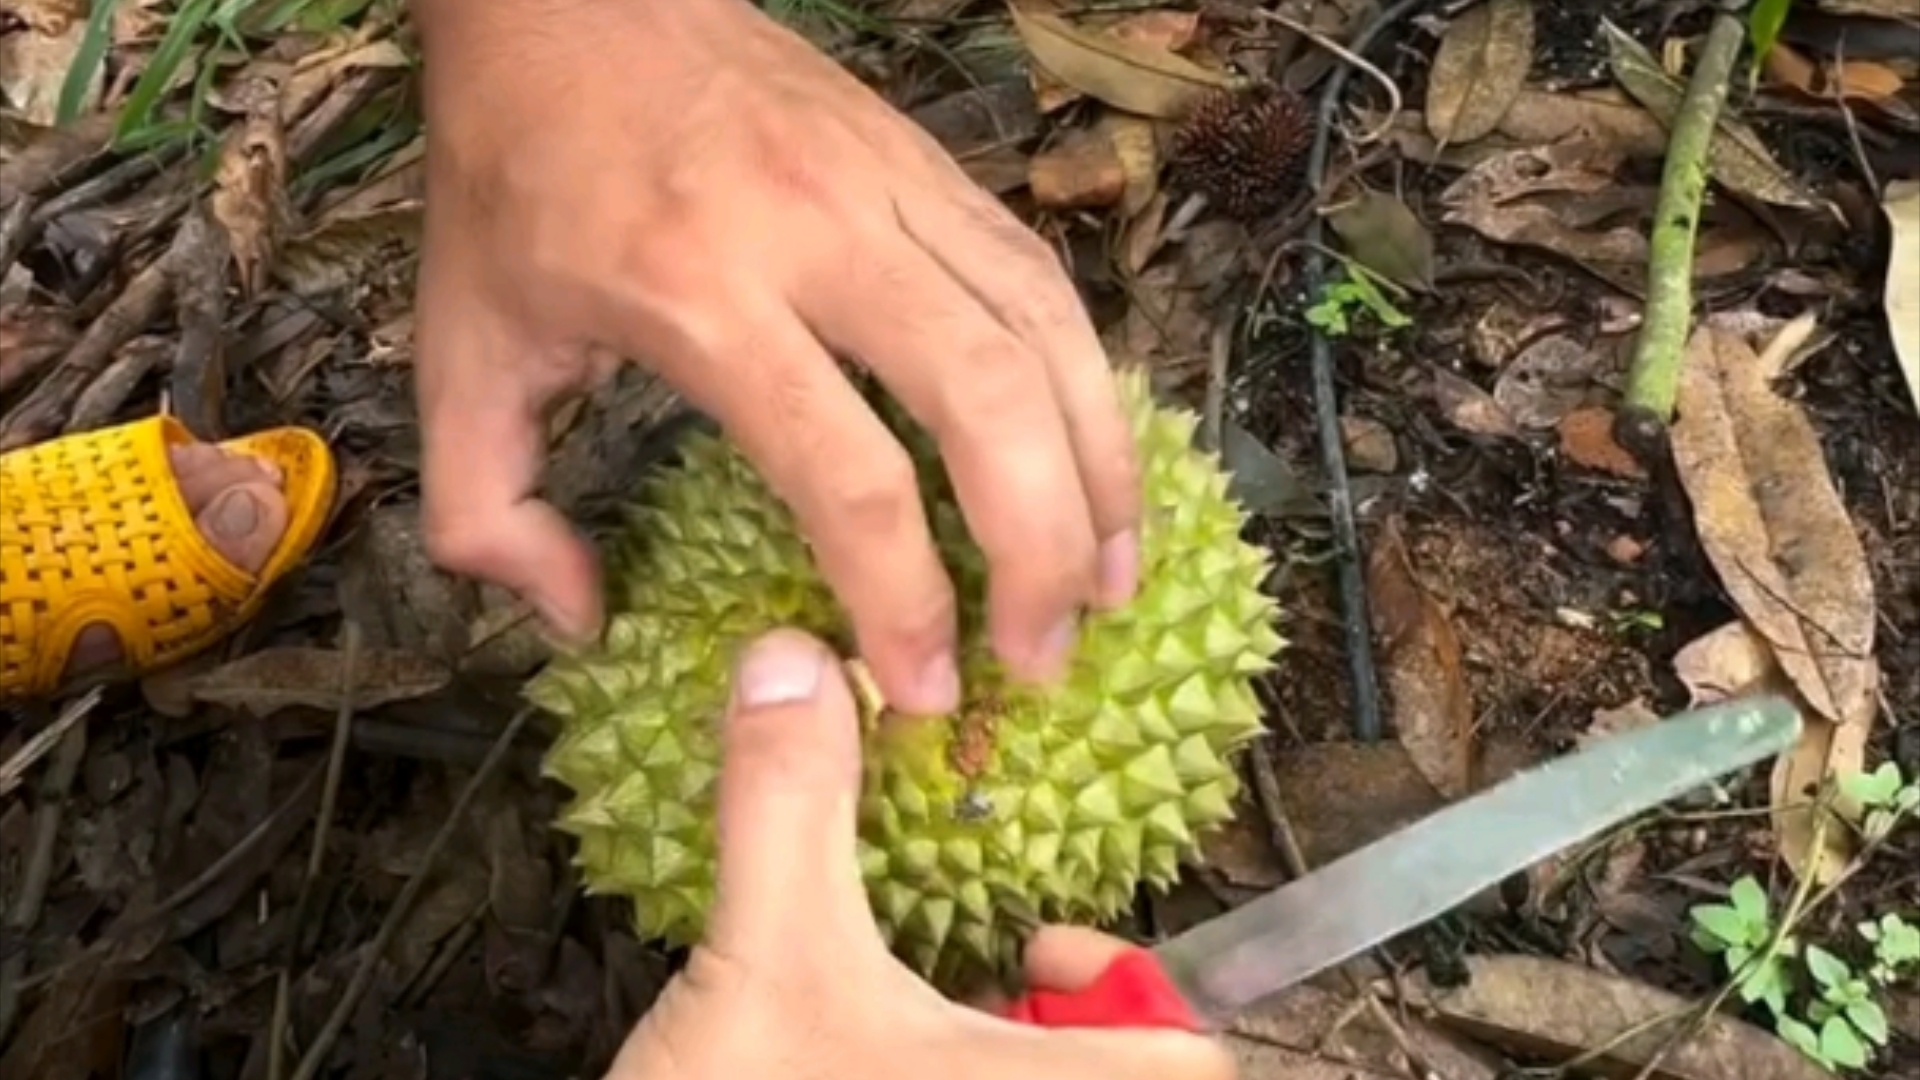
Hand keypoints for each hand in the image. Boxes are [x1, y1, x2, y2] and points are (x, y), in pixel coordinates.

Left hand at [408, 0, 1141, 714]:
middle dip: (1041, 550)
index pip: (846, 474)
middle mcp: (817, 235)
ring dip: (1099, 469)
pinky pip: (1041, 279)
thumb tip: (582, 619)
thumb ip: (489, 511)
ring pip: (1044, 334)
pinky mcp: (930, 161)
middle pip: (987, 402)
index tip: (924, 690)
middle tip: (1046, 660)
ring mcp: (890, 186)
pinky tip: (1097, 463)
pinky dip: (1090, 381)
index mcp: (695, 295)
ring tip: (1113, 582)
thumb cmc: (516, 177)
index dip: (902, 601)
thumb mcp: (457, 348)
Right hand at [611, 627, 1233, 1079]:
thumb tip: (794, 662)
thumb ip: (791, 807)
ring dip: (982, 1047)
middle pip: (1117, 1075)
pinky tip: (845, 1056)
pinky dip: (927, 1072)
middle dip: (1044, 1015)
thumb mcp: (765, 955)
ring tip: (896, 1010)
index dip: (1140, 991)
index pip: (1191, 1061)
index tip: (1036, 937)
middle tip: (967, 963)